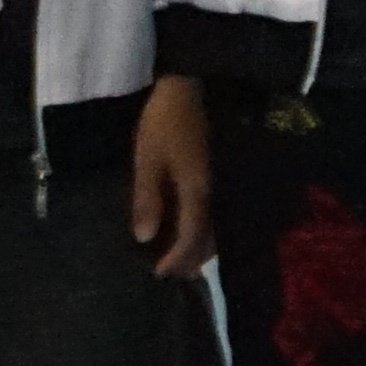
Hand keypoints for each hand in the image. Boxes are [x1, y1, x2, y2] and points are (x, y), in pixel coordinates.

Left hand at [130, 72, 214, 277]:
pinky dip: (201, 230)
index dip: (176, 259)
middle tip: (171, 276)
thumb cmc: (163, 123)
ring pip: (214, 228)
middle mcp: (216, 194)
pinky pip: (214, 214)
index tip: (160, 276)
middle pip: (207, 239)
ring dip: (197, 248)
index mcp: (198, 192)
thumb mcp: (147, 159)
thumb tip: (145, 239)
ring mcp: (220, 185)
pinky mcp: (218, 177)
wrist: (189, 89)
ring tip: (178, 261)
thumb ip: (147, 199)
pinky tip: (187, 232)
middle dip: (190, 260)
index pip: (190, 237)